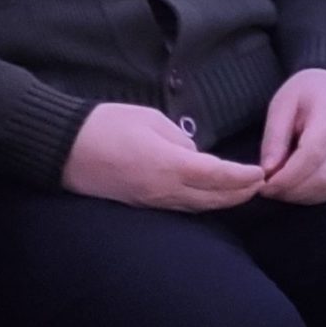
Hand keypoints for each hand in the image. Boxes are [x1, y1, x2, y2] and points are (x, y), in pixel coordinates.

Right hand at [63, 102, 264, 210]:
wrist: (64, 149)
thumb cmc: (105, 125)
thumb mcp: (150, 119)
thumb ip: (180, 139)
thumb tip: (193, 155)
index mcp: (169, 165)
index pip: (217, 176)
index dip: (242, 177)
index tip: (260, 173)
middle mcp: (164, 190)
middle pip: (213, 198)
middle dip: (240, 193)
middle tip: (261, 184)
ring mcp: (153, 201)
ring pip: (198, 207)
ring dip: (224, 201)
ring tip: (243, 192)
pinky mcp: (142, 205)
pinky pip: (181, 207)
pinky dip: (202, 203)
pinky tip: (211, 197)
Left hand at [259, 69, 325, 204]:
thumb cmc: (304, 94)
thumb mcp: (281, 106)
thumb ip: (275, 138)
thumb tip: (268, 171)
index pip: (313, 155)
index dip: (288, 176)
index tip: (265, 184)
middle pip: (324, 176)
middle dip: (292, 190)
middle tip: (268, 190)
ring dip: (302, 195)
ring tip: (280, 190)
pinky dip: (314, 195)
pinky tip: (296, 190)